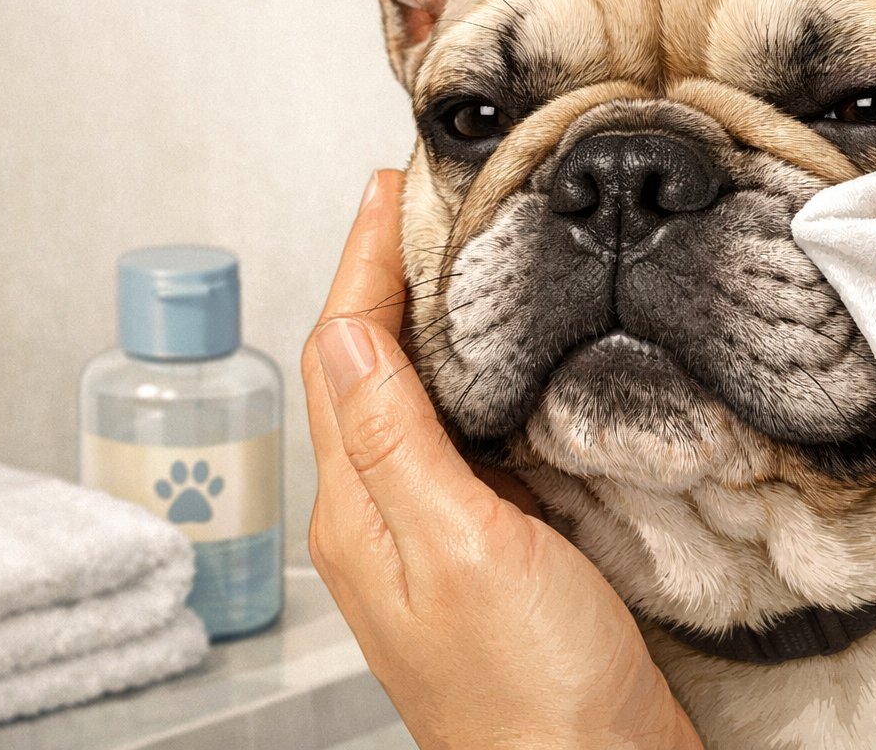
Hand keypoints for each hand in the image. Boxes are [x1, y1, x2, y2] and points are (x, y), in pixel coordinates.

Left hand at [303, 169, 700, 749]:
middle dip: (383, 277)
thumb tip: (347, 332)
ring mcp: (432, 535)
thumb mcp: (464, 548)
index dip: (362, 262)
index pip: (342, 353)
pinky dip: (470, 377)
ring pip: (408, 399)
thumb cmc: (533, 689)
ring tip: (460, 253)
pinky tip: (506, 358)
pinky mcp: (487, 548)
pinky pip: (458, 439)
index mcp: (360, 513)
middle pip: (363, 369)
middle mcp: (383, 519)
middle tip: (421, 202)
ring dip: (425, 320)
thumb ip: (396, 442)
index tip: (388, 187)